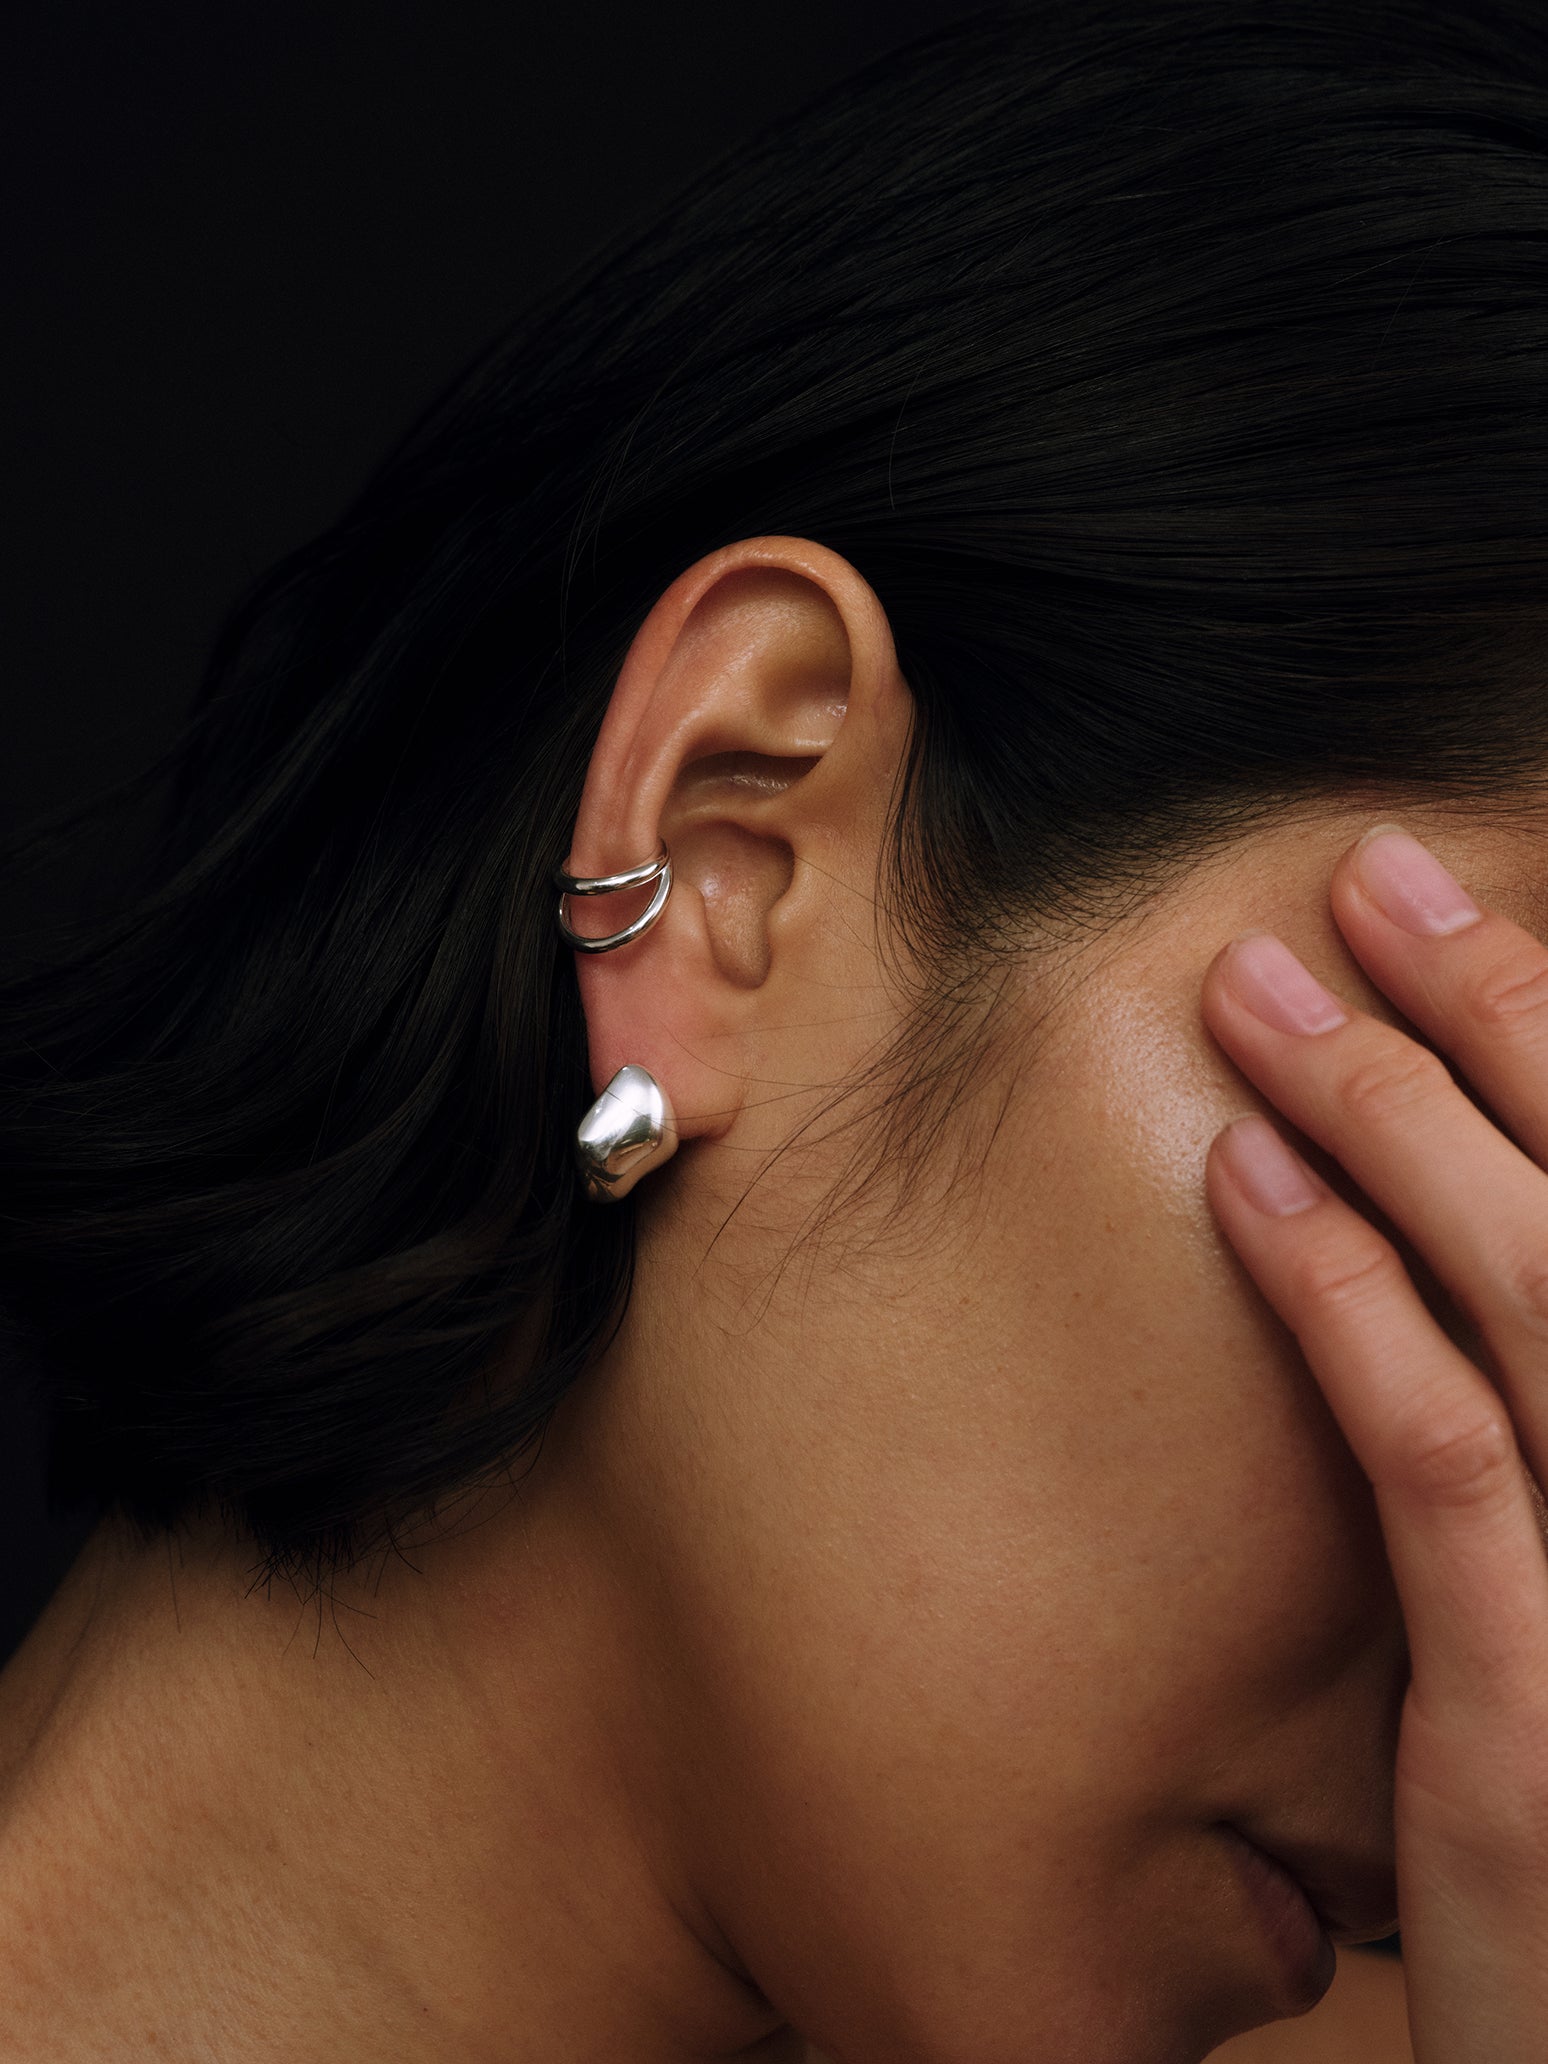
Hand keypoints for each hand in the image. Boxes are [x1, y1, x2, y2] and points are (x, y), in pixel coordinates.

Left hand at [1199, 822, 1547, 2063]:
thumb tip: (1469, 1263)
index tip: (1476, 931)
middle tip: (1378, 872)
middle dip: (1505, 1008)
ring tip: (1269, 984)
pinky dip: (1344, 1292)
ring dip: (1396, 1105)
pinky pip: (1446, 1452)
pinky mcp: (1540, 1712)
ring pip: (1540, 1283)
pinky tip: (1248, 1177)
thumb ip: (1542, 1432)